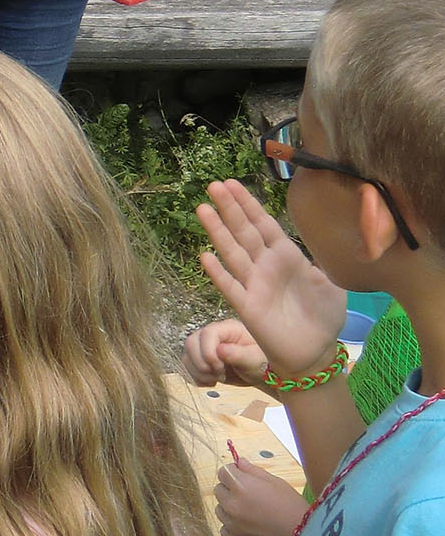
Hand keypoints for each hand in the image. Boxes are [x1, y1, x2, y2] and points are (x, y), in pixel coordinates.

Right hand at [182, 318, 266, 386]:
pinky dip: (197, 378)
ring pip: (186, 356)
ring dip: (199, 372)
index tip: (220, 367)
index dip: (208, 352)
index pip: (206, 334)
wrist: (261, 373)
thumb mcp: (255, 360)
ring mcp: (204, 346)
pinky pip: (187, 367)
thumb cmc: (263, 363)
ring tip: (217, 378)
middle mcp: (213, 335)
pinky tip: (212, 381)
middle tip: (219, 374)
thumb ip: (239, 354)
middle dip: (201, 363)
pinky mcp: (200, 359)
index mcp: (228, 328)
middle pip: (191, 343)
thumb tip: (220, 350)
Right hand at [196, 180, 344, 380]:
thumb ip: (322, 260)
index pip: (264, 225)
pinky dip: (218, 273)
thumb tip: (319, 241)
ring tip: (202, 209)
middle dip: (229, 208)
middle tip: (213, 185)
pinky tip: (205, 256)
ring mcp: (254, 285)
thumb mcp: (332, 283)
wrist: (316, 352)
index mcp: (286, 257)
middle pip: (244, 232)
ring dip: (218, 231)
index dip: (248, 204)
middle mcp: (265, 267)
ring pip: (233, 253)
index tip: (232, 183)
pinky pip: (230, 287)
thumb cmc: (323, 317)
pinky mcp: (248, 308)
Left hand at [216, 457, 307, 535]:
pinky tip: (249, 524)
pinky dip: (232, 524)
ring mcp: (230, 522)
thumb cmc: (293, 507)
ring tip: (251, 510)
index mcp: (240, 486)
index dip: (233, 472)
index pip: (223, 472)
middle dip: (230, 489)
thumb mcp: (276, 482)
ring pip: (220, 508)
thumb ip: (253, 471)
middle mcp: (231, 503)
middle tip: (249, 494)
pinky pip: (224, 527)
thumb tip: (239, 462)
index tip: (242, 475)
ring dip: (230, 506)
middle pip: (219, 489)